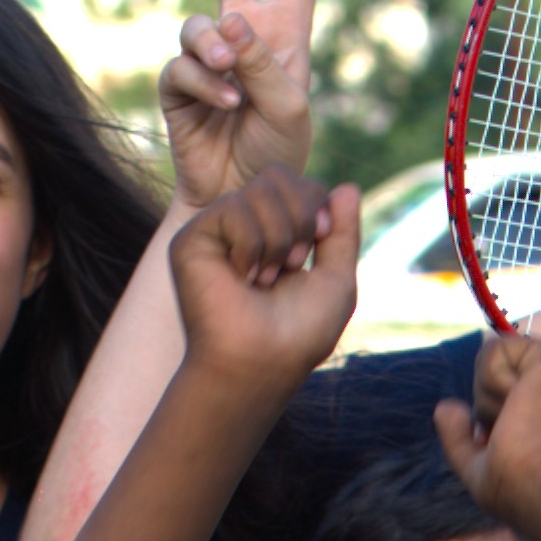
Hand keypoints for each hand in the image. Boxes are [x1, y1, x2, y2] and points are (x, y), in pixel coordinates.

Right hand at [163, 0, 325, 202]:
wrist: (240, 201)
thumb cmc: (278, 155)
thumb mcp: (290, 105)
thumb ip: (264, 59)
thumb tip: (227, 22)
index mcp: (286, 32)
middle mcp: (244, 34)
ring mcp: (209, 57)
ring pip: (198, 24)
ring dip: (214, 47)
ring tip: (233, 77)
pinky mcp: (179, 85)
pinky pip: (182, 66)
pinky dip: (205, 82)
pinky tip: (225, 104)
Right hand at [169, 167, 360, 388]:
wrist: (260, 364)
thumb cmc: (298, 334)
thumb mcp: (335, 279)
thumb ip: (343, 233)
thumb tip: (347, 186)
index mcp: (274, 233)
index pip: (299, 184)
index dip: (317, 207)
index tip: (318, 245)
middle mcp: (243, 226)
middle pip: (278, 175)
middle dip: (301, 217)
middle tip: (293, 265)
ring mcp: (216, 230)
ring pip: (258, 190)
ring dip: (277, 240)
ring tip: (265, 280)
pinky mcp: (192, 238)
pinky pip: (233, 208)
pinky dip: (250, 246)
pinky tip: (241, 278)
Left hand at [428, 324, 540, 523]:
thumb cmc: (519, 492)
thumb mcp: (480, 468)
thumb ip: (460, 439)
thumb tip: (445, 407)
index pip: (515, 396)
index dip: (493, 416)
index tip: (505, 448)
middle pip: (502, 376)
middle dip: (488, 407)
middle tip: (513, 436)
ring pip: (496, 360)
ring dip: (489, 398)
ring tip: (519, 423)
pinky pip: (497, 348)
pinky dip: (492, 381)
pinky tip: (519, 403)